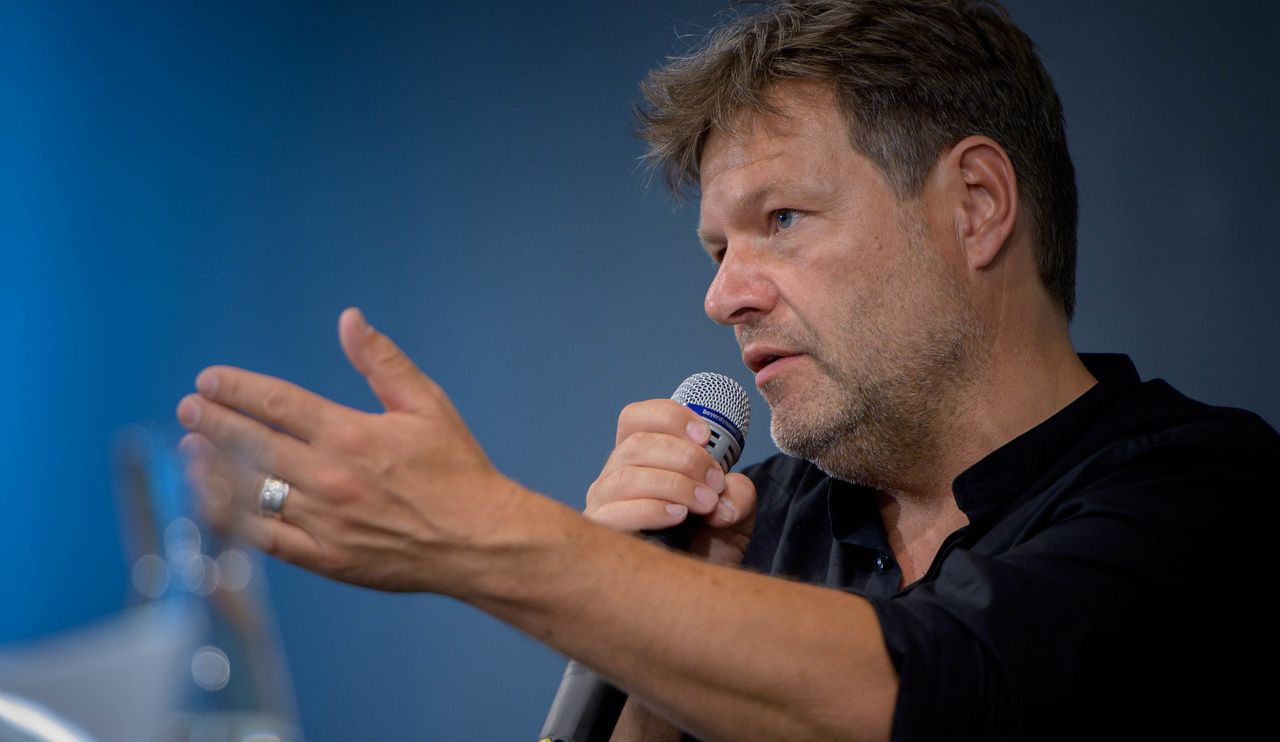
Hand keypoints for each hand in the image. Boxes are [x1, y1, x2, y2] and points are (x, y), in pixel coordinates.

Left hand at [175, 307, 528, 593]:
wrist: (479, 541)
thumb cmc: (458, 469)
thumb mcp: (428, 405)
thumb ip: (383, 362)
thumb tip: (349, 320)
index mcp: (351, 434)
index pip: (277, 404)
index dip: (238, 389)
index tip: (209, 380)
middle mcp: (329, 477)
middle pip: (252, 444)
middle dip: (213, 423)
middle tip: (187, 409)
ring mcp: (323, 521)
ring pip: (249, 492)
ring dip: (212, 469)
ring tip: (189, 452)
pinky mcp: (325, 557)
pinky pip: (265, 539)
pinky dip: (232, 520)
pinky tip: (214, 504)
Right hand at [584, 399, 755, 565]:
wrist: (696, 597)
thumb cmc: (708, 548)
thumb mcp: (734, 513)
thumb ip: (737, 493)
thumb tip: (721, 498)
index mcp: (641, 460)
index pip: (636, 419)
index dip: (669, 416)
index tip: (705, 434)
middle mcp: (614, 478)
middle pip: (635, 444)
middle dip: (684, 457)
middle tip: (715, 482)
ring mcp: (602, 507)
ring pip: (626, 475)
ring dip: (673, 483)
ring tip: (705, 503)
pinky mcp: (600, 536)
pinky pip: (614, 513)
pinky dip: (650, 508)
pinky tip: (678, 515)